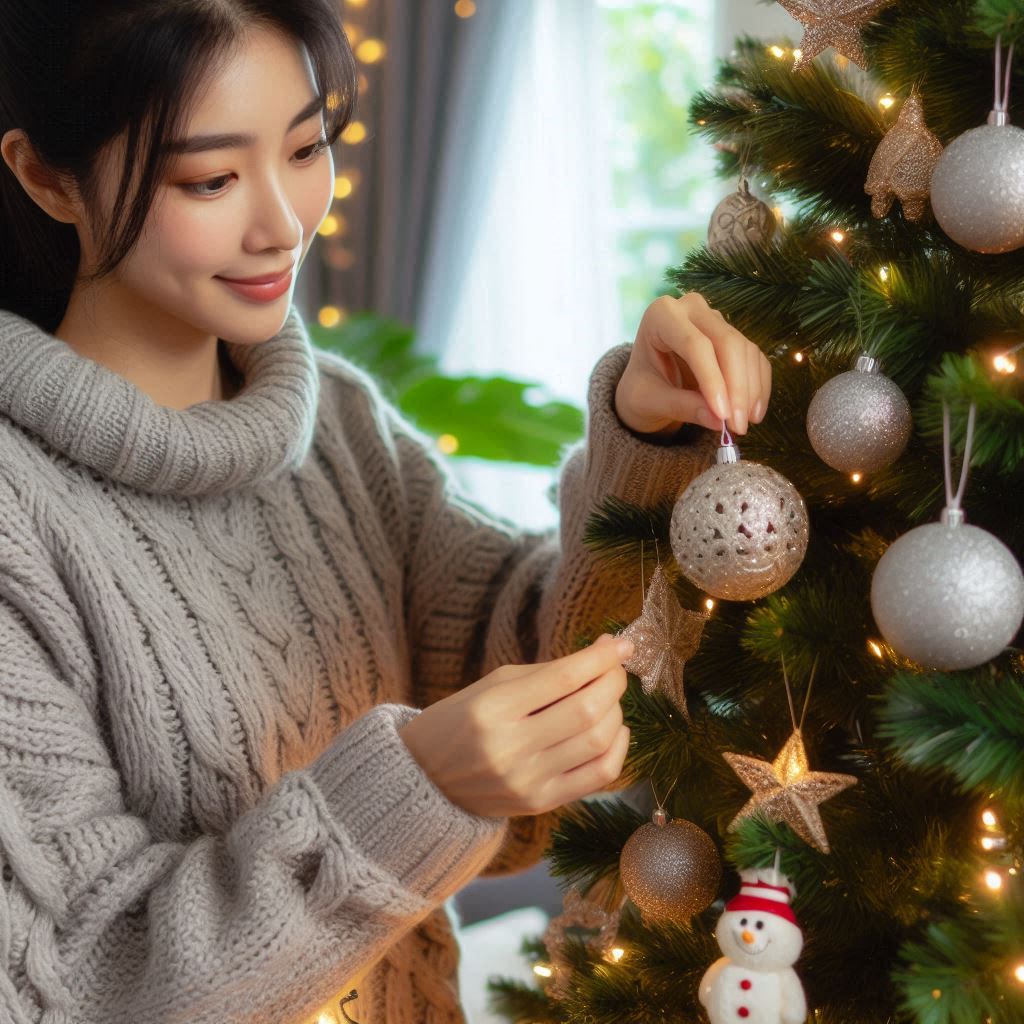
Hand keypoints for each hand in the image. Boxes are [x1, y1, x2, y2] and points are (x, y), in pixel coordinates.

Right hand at [398, 633, 634, 817]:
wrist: (425, 779)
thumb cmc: (461, 720)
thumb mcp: (492, 685)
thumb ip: (548, 673)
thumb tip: (606, 653)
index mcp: (493, 708)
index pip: (564, 678)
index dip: (601, 657)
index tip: (621, 644)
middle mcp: (510, 747)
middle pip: (587, 710)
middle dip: (613, 681)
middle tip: (615, 667)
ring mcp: (527, 780)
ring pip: (598, 741)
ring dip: (617, 711)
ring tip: (609, 696)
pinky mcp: (540, 803)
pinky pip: (599, 775)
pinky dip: (617, 747)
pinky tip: (613, 729)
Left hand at [614, 291, 771, 437]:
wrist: (648, 382)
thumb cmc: (641, 388)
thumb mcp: (650, 401)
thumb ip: (680, 407)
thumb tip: (719, 421)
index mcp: (661, 315)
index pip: (694, 345)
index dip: (712, 380)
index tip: (722, 416)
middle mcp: (692, 309)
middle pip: (727, 343)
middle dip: (736, 388)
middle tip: (737, 426)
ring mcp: (717, 320)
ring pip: (745, 351)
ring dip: (750, 391)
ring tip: (742, 426)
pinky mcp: (735, 337)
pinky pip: (755, 360)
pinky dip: (758, 387)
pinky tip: (754, 414)